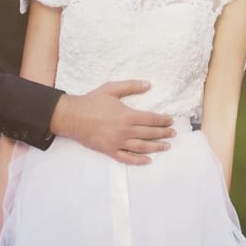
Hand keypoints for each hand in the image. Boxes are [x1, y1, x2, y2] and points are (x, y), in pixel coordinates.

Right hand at [50, 80, 175, 164]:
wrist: (72, 116)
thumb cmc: (92, 101)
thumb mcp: (111, 89)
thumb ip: (131, 86)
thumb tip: (149, 84)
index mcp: (127, 115)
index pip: (151, 119)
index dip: (163, 120)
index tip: (171, 121)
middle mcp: (124, 130)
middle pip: (149, 133)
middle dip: (163, 133)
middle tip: (173, 133)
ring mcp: (117, 142)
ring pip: (142, 147)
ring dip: (156, 147)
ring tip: (166, 146)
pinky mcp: (109, 150)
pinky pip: (127, 158)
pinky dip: (138, 161)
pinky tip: (148, 160)